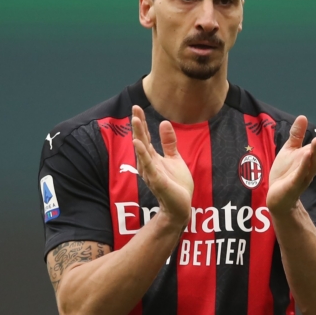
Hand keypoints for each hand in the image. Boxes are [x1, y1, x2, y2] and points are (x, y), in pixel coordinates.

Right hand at [131, 105, 193, 225]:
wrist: (181, 207)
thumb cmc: (176, 185)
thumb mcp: (174, 158)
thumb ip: (168, 142)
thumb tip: (164, 122)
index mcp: (153, 158)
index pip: (145, 137)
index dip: (142, 122)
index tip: (136, 107)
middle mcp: (148, 164)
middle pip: (142, 141)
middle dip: (138, 125)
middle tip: (134, 108)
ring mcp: (151, 172)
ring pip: (143, 151)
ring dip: (139, 136)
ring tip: (136, 120)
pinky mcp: (157, 181)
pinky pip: (149, 166)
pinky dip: (143, 154)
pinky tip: (138, 144)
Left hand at [267, 116, 315, 214]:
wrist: (277, 196)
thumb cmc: (285, 173)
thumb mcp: (290, 150)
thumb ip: (296, 135)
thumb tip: (303, 117)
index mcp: (309, 159)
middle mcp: (309, 168)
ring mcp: (303, 176)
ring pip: (311, 164)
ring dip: (314, 153)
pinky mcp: (294, 184)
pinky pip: (300, 174)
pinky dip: (303, 166)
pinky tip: (306, 156)